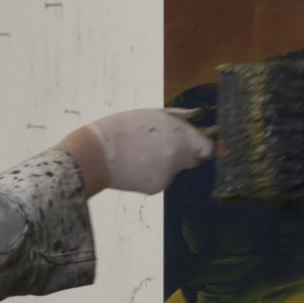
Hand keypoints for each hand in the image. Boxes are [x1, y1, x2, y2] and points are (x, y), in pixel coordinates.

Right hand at [58, 108, 213, 195]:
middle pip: (193, 159)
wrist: (96, 155)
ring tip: (141, 152)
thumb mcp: (153, 114)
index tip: (199, 141)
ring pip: (175, 169)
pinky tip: (136, 164)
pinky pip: (161, 179)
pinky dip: (153, 173)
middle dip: (185, 152)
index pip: (208, 148)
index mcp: (180, 136)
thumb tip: (196, 119)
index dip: (204, 144)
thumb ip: (179, 119)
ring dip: (166, 162)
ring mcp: (168, 175)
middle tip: (164, 144)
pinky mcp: (156, 188)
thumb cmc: (122, 128)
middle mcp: (178, 157)